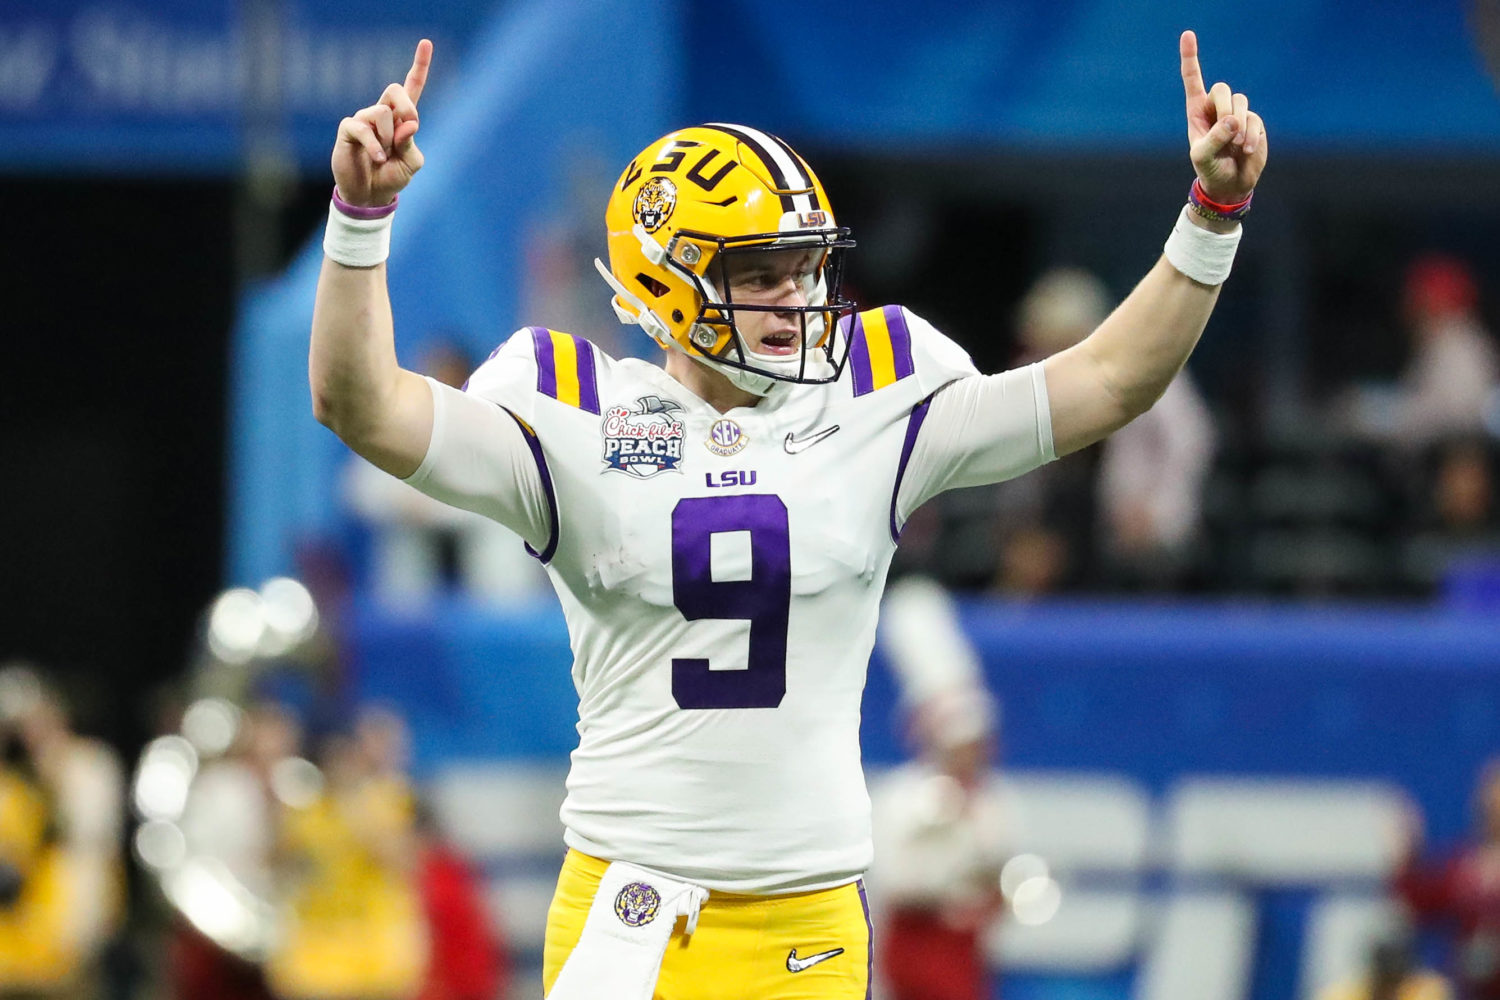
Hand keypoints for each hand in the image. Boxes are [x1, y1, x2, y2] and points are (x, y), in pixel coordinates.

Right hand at [332, 39, 432, 207]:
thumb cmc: (392, 177)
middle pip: (395, 90)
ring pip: (381, 112)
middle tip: (407, 131)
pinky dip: (375, 146)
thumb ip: (411, 143)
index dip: (419, 65)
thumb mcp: (411, 163)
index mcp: (401, 118)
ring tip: (383, 155)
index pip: (412, 87)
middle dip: (407, 108)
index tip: (426, 42)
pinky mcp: (349, 130)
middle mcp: (382, 113)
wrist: (370, 196)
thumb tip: (409, 123)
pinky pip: (363, 128)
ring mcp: (364, 119)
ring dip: (388, 138)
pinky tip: (378, 158)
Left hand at [1180, 30, 1266, 203]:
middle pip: (1223, 89)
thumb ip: (1214, 138)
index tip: (1188, 34)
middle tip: (1227, 130)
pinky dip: (1250, 136)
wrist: (1230, 184)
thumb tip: (1233, 121)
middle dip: (1226, 108)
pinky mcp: (1253, 122)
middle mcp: (1216, 109)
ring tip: (1236, 147)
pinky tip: (1245, 150)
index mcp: (1197, 112)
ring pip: (1241, 102)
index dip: (1191, 58)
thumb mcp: (1203, 157)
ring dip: (1239, 125)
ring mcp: (1236, 114)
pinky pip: (1254, 119)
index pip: (1193, 80)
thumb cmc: (1209, 169)